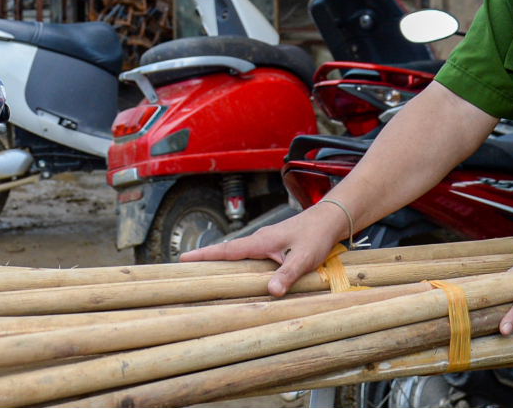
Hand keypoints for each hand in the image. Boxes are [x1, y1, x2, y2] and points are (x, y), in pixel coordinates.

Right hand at [178, 201, 345, 295]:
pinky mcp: (273, 246)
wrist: (329, 219)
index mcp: (261, 241)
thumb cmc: (317, 236)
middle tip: (185, 267)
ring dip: (221, 260)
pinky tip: (237, 272)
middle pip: (227, 251)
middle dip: (206, 258)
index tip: (183, 258)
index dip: (205, 255)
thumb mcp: (304, 257)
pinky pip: (249, 255)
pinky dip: (237, 261)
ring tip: (204, 272)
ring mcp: (265, 242)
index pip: (227, 249)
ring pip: (238, 253)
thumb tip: (271, 292)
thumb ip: (287, 274)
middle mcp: (259, 240)